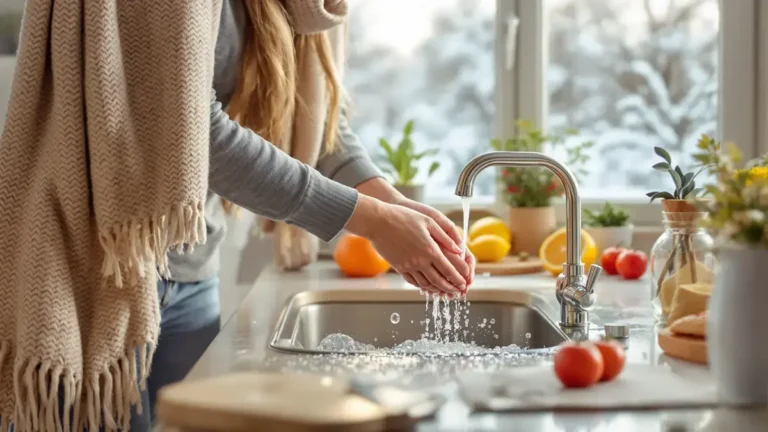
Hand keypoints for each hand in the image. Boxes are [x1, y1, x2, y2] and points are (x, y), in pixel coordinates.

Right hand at [345, 195, 466, 294]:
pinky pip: (413, 281)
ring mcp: (408, 265)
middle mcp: (420, 260)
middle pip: (439, 280)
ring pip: (426, 284)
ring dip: (438, 290)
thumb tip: (460, 248)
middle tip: (458, 292)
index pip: (449, 268)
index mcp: (430, 249)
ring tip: (445, 292)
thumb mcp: (429, 221)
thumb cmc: (403, 217)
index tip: (465, 282)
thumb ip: (445, 236)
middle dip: (451, 288)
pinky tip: (427, 286)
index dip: (459, 277)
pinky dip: (422, 286)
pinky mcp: (399, 267)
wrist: (377, 221)